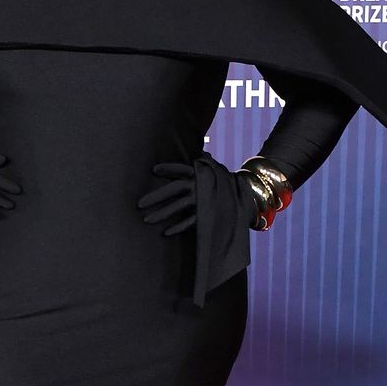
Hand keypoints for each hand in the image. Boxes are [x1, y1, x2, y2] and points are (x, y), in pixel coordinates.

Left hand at [137, 157, 260, 234]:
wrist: (248, 197)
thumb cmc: (225, 182)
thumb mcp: (215, 169)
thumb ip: (205, 162)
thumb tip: (201, 152)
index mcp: (200, 173)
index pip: (181, 169)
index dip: (169, 169)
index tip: (154, 170)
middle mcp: (200, 185)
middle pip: (174, 188)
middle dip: (156, 196)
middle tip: (138, 204)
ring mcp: (203, 200)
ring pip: (179, 206)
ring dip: (162, 214)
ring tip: (146, 220)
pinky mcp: (207, 214)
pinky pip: (191, 221)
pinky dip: (178, 227)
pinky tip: (165, 233)